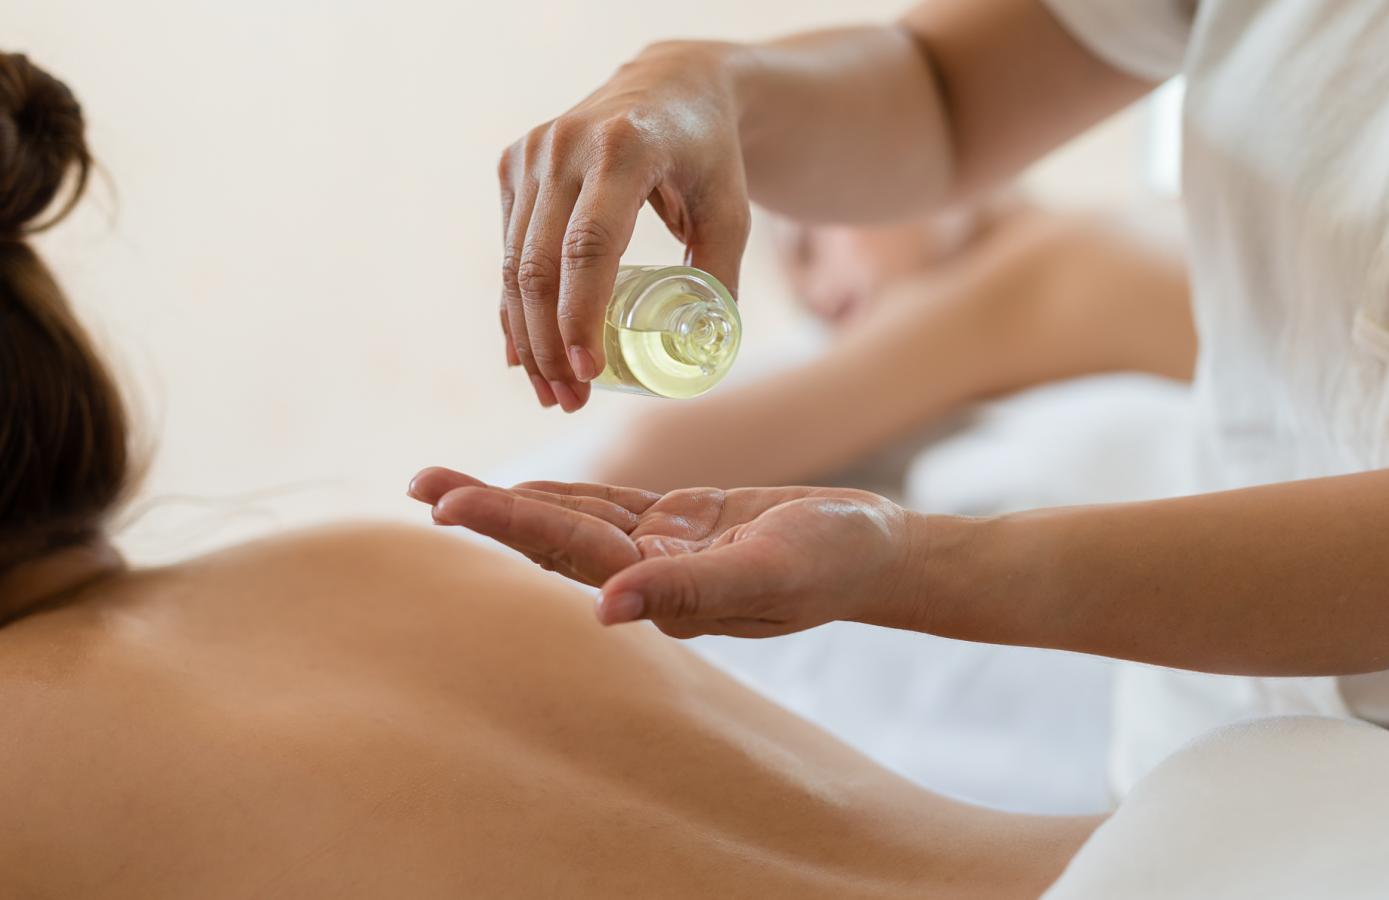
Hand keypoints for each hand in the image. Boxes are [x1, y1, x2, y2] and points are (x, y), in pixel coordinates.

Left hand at [408, 467, 923, 638]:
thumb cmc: (833, 562)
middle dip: (487, 512)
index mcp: (664, 595)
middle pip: (554, 539)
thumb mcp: (768, 573)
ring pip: (572, 521)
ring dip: (511, 502)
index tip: (448, 507)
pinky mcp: (680, 524)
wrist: (878, 551)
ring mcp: (663, 551)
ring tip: (445, 485)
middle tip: (420, 484)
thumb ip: (689, 590)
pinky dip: (564, 494)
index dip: (511, 525)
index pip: (573, 553)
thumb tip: (602, 607)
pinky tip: (521, 486)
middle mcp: (651, 578)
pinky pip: (609, 506)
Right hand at [498, 40, 752, 411]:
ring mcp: (533, 152)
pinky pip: (508, 248)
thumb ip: (719, 275)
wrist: (672, 85)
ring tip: (553, 392)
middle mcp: (566, 145)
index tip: (589, 371)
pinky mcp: (514, 164)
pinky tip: (525, 355)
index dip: (581, 314)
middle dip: (548, 342)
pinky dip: (515, 306)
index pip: (590, 245)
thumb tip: (700, 353)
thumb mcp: (731, 212)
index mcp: (624, 149)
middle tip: (571, 401)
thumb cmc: (709, 157)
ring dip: (526, 336)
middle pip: (541, 263)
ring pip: (515, 263)